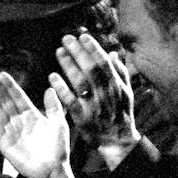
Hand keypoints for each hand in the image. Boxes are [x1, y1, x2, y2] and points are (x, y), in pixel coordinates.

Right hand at [0, 70, 73, 177]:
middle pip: (5, 101)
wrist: (51, 170)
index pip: (18, 97)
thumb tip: (49, 88)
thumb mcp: (59, 124)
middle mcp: (19, 121)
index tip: (1, 74)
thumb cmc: (58, 149)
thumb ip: (54, 106)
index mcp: (33, 115)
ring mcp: (10, 130)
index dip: (10, 86)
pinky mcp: (3, 141)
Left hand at [50, 33, 139, 159]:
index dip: (93, 49)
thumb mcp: (125, 93)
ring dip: (69, 65)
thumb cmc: (120, 114)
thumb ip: (120, 73)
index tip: (83, 36)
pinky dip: (61, 88)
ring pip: (81, 82)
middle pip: (91, 69)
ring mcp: (94, 106)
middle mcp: (107, 94)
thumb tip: (113, 53)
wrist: (117, 141)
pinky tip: (52, 77)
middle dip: (79, 52)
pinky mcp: (82, 118)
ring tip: (59, 51)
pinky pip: (70, 101)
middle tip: (66, 39)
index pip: (105, 63)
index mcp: (118, 86)